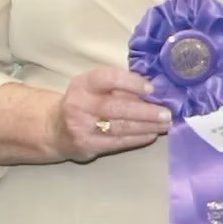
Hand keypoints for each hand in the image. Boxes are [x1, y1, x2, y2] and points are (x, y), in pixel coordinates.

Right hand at [52, 66, 170, 161]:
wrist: (55, 129)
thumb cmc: (84, 103)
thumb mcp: (94, 88)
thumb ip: (118, 87)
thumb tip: (153, 91)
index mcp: (83, 83)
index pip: (108, 78)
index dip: (131, 82)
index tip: (151, 88)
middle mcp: (79, 103)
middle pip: (118, 107)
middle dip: (146, 111)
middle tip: (167, 113)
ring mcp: (81, 126)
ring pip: (120, 127)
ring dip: (147, 126)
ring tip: (165, 124)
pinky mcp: (87, 145)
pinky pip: (117, 142)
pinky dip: (137, 138)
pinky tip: (151, 135)